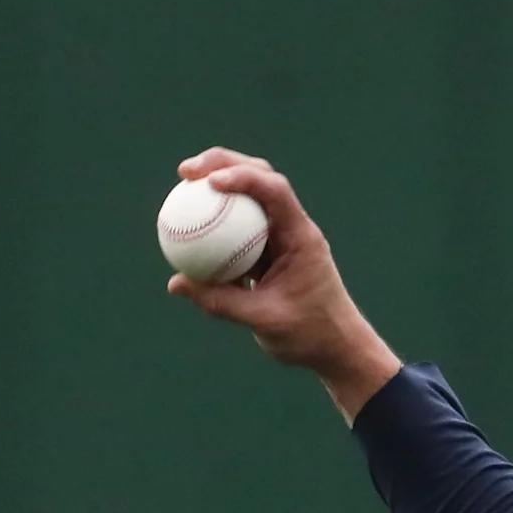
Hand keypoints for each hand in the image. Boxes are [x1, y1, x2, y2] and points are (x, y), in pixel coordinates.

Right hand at [166, 147, 401, 421]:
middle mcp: (293, 230)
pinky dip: (216, 224)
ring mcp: (282, 239)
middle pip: (261, 180)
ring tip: (181, 188)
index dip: (242, 176)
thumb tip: (176, 283)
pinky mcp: (270, 253)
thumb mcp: (265, 321)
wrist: (336, 348)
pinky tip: (185, 229)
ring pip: (249, 201)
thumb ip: (221, 302)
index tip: (208, 182)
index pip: (275, 192)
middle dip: (224, 164)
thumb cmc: (311, 334)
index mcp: (302, 237)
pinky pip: (239, 231)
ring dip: (219, 188)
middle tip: (186, 171)